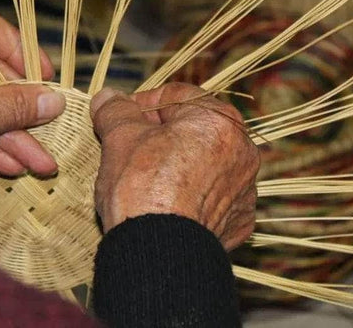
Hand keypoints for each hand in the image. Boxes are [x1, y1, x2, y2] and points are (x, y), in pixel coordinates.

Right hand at [91, 82, 259, 250]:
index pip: (175, 96)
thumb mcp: (120, 137)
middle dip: (160, 134)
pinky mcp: (238, 221)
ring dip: (177, 163)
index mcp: (218, 120)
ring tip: (145, 177)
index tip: (121, 117)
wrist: (159, 255)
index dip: (142, 103)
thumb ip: (116, 110)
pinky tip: (167, 202)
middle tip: (130, 145)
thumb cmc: (142, 186)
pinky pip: (212, 196)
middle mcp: (241, 150)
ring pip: (203, 162)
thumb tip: (108, 98)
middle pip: (193, 129)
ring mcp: (243, 188)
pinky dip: (192, 194)